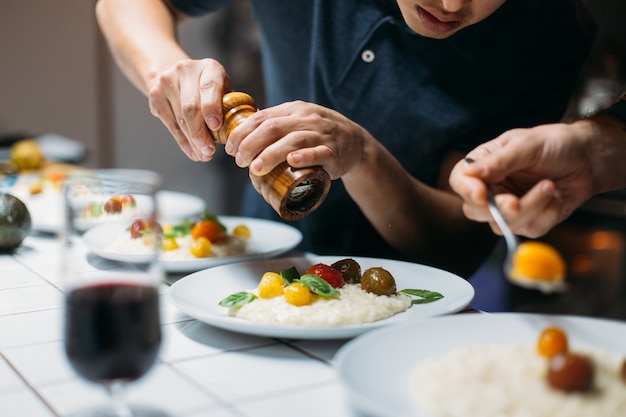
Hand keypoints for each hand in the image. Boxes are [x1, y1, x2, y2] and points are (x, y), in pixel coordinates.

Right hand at [147, 58, 231, 160]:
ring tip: (203, 155)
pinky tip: (192, 151)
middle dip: (201, 134)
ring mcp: (167, 82)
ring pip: (180, 119)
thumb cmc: (208, 87)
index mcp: (209, 67)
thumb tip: (243, 130)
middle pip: (191, 107)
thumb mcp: (223, 89)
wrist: (175, 74)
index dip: (212, 108)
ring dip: (192, 141)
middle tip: (209, 151)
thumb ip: (231, 106)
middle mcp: (186, 70)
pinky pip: (170, 124)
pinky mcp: (155, 95)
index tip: (216, 127)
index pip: (209, 87)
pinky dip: (182, 141)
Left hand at [222, 100, 369, 179]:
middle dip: (251, 144)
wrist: (356, 143)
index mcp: (294, 110)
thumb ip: (274, 125)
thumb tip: (240, 135)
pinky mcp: (334, 153)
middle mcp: (307, 119)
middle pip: (273, 128)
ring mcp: (322, 135)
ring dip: (271, 154)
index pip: (262, 117)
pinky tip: (292, 161)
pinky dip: (305, 156)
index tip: (230, 148)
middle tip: (239, 161)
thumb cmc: (319, 135)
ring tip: (255, 168)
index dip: (242, 132)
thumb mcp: (298, 121)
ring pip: (293, 141)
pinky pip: (319, 153)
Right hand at [449, 122, 594, 237]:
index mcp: (484, 165)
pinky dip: (547, 214)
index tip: (481, 195)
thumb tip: (471, 172)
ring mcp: (508, 207)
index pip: (460, 181)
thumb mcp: (527, 145)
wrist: (589, 159)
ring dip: (530, 208)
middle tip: (515, 202)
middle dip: (497, 209)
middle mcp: (491, 188)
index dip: (466, 191)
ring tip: (548, 186)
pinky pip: (530, 229)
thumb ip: (499, 161)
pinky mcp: (529, 221)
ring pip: (503, 224)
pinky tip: (556, 197)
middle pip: (474, 211)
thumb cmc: (555, 144)